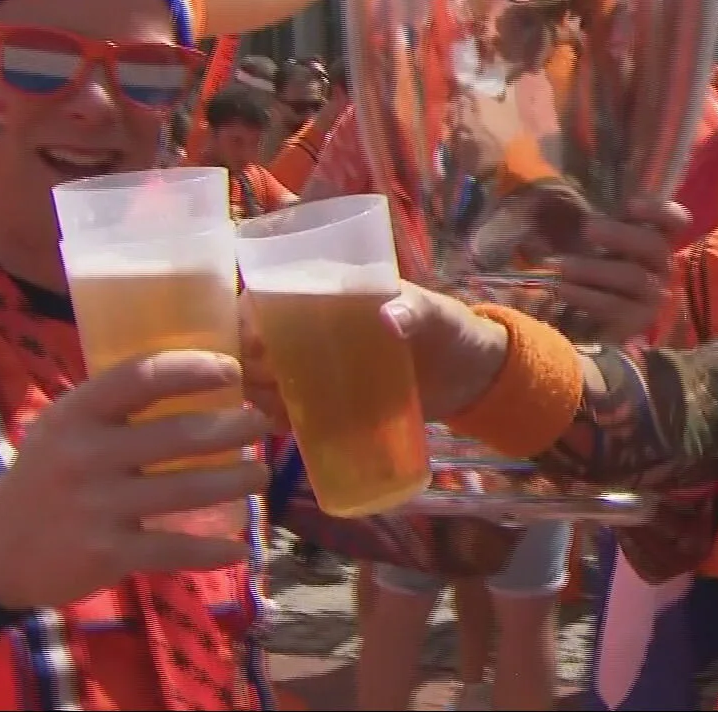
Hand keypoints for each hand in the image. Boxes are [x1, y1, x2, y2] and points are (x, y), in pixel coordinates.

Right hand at [0, 351, 269, 611]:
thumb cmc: (47, 475)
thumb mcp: (66, 426)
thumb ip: (117, 405)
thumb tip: (197, 375)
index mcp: (77, 413)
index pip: (141, 378)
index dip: (192, 369)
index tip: (232, 370)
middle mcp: (85, 456)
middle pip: (179, 435)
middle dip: (233, 429)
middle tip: (264, 425)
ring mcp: (96, 506)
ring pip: (186, 490)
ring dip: (235, 482)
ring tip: (260, 476)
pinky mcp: (105, 554)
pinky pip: (173, 549)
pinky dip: (211, 551)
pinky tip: (239, 550)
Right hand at [244, 282, 512, 429]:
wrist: (472, 378)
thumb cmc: (451, 330)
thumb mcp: (436, 314)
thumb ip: (415, 311)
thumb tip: (389, 318)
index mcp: (333, 291)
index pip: (271, 292)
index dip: (248, 314)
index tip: (247, 342)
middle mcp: (316, 326)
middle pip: (259, 339)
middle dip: (245, 360)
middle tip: (256, 385)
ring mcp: (321, 364)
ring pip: (267, 374)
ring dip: (255, 390)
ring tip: (265, 410)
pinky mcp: (331, 397)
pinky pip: (290, 404)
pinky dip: (277, 415)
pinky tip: (279, 426)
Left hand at [552, 197, 688, 342]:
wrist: (590, 321)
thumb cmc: (596, 266)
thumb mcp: (599, 240)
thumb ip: (596, 221)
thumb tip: (560, 196)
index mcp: (657, 239)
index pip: (676, 221)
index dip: (659, 211)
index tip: (630, 205)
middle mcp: (661, 266)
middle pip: (654, 245)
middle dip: (620, 234)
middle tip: (588, 228)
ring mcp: (652, 296)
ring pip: (634, 277)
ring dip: (595, 269)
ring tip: (563, 266)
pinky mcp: (635, 321)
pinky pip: (614, 306)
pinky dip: (586, 296)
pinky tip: (562, 288)